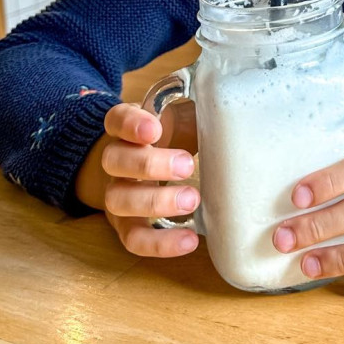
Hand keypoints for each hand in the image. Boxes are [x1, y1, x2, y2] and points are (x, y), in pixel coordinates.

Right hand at [75, 100, 200, 257]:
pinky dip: (159, 243)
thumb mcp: (181, 116)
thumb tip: (228, 100)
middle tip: (186, 165)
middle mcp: (115, 160)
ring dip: (155, 202)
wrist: (144, 166)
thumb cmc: (173, 136)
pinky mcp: (125, 225)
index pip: (117, 120)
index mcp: (127, 128)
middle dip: (150, 164)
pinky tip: (189, 240)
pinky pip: (132, 239)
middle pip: (115, 160)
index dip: (131, 124)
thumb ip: (198, 106)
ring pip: (119, 200)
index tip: (154, 129)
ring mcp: (116, 193)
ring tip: (192, 201)